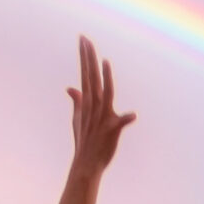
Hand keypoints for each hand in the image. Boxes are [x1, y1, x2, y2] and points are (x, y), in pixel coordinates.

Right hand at [66, 37, 135, 173]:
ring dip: (105, 80)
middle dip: (89, 59)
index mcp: (88, 102)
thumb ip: (77, 101)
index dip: (85, 57)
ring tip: (105, 63)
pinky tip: (133, 115)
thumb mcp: (78, 119)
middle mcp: (94, 107)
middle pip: (92, 78)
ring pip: (105, 94)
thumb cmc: (85, 141)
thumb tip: (70, 88)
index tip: (83, 39)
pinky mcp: (111, 131)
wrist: (86, 164)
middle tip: (85, 40)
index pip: (86, 74)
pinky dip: (125, 120)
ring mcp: (102, 118)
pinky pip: (120, 124)